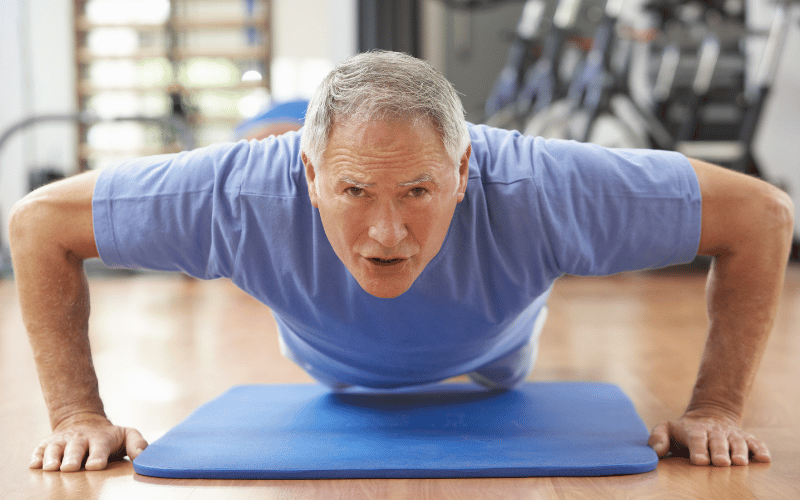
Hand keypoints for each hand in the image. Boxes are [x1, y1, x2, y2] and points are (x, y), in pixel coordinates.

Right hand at [30, 413, 147, 471]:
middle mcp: (80, 439)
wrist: (83, 421)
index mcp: (100, 439)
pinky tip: (34, 464)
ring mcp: (63, 441)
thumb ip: (137, 444)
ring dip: (52, 457)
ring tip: (51, 468)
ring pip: (55, 448)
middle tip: (70, 468)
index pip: (100, 447)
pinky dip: (36, 456)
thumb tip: (142, 457)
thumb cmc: (108, 436)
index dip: (98, 456)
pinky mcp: (47, 444)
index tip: (96, 466)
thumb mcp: (126, 435)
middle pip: (76, 448)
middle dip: (73, 458)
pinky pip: (39, 449)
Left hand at [648, 410, 770, 465]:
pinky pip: (755, 442)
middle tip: (721, 463)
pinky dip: (760, 449)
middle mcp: (715, 432)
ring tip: (740, 462)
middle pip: (718, 442)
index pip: (696, 439)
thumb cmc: (684, 430)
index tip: (700, 461)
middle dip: (720, 452)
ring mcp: (731, 435)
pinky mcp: (746, 438)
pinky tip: (764, 458)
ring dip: (740, 452)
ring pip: (737, 442)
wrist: (709, 415)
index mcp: (695, 431)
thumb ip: (658, 438)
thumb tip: (656, 451)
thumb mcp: (667, 428)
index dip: (698, 449)